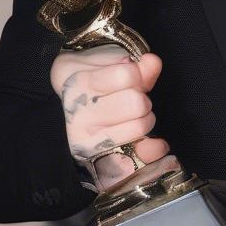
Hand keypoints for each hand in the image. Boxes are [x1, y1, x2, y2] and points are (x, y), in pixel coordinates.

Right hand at [49, 44, 169, 190]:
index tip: (128, 77)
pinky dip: (153, 149)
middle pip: (137, 103)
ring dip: (145, 120)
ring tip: (132, 118)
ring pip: (140, 126)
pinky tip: (153, 142)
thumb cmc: (94, 81)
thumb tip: (153, 62)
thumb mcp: (108, 63)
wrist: (72, 109)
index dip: (136, 73)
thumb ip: (135, 65)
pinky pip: (139, 157)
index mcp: (79, 84)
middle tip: (132, 100)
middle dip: (142, 99)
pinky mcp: (99, 163)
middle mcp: (79, 114)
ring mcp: (87, 141)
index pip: (127, 75)